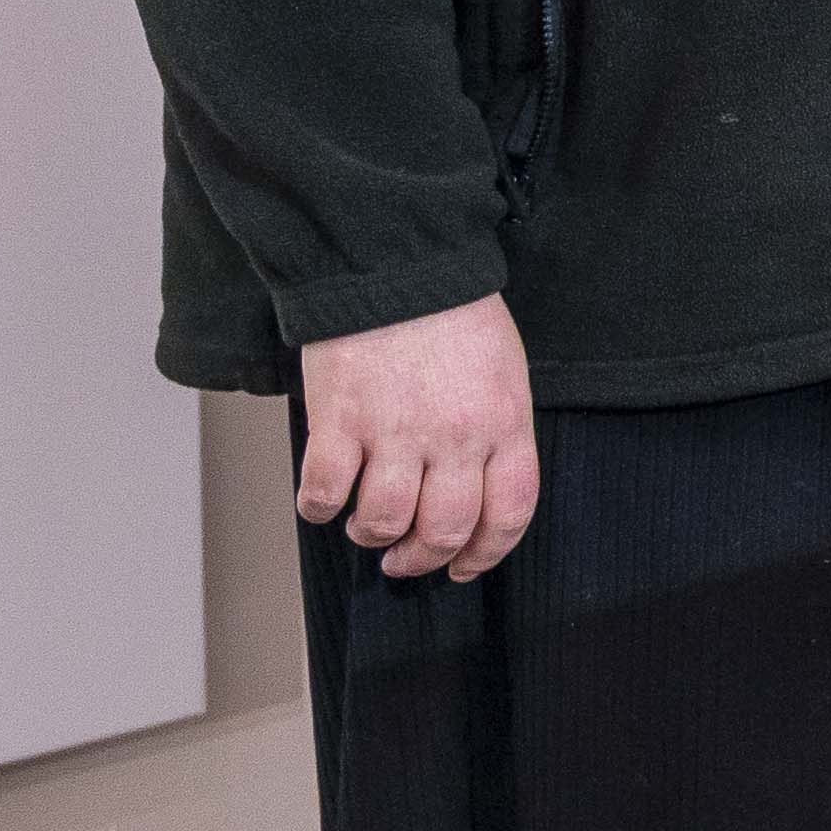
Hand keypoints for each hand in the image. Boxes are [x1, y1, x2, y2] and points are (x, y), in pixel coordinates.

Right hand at [296, 293, 540, 582]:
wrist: (393, 263)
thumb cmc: (450, 312)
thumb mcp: (502, 371)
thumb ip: (496, 431)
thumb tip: (475, 488)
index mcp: (505, 423)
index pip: (509, 513)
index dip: (486, 553)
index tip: (463, 567)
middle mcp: (456, 436)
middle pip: (446, 529)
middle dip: (424, 558)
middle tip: (405, 559)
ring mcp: (396, 432)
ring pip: (385, 521)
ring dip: (372, 536)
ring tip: (366, 529)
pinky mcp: (340, 421)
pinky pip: (326, 492)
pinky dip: (320, 509)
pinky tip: (323, 502)